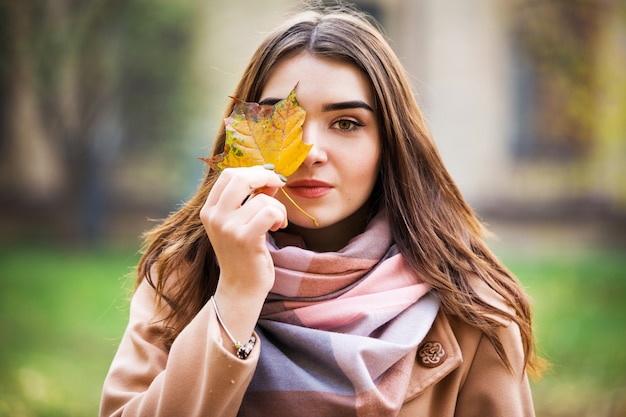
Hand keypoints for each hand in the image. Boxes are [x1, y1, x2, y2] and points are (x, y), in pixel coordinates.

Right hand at [200, 166, 286, 343]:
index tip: (267, 181)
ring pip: (262, 198)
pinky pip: (270, 212)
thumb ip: (251, 198)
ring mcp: (228, 227)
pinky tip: (278, 228)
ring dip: (278, 207)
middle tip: (278, 187)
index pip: (228, 174)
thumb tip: (270, 176)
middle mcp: (214, 216)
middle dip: (266, 177)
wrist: (241, 289)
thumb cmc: (244, 254)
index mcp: (210, 210)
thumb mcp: (240, 223)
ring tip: (277, 222)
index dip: (252, 171)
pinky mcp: (245, 238)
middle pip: (241, 177)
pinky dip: (280, 217)